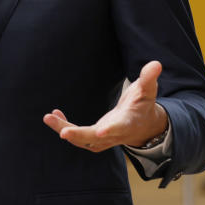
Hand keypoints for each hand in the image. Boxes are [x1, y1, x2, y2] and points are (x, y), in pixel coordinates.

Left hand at [43, 60, 168, 151]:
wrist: (143, 126)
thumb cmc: (144, 105)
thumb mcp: (147, 91)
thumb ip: (148, 78)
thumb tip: (156, 63)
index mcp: (128, 122)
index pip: (120, 127)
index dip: (111, 130)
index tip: (100, 132)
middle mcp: (115, 135)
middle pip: (95, 140)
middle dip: (79, 135)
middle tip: (63, 133)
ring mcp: (104, 140)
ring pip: (82, 140)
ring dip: (65, 131)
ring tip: (48, 118)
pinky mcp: (95, 139)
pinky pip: (78, 137)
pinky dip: (65, 128)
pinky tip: (54, 116)